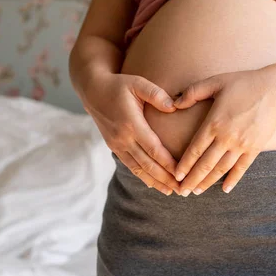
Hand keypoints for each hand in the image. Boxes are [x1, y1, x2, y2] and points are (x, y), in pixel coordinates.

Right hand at [82, 72, 180, 195]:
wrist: (93, 91)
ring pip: (138, 169)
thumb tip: (174, 107)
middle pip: (147, 164)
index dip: (168, 163)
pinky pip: (130, 166)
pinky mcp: (114, 147)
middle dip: (165, 178)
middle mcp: (123, 138)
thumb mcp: (138, 83)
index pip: (153, 149)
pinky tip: (154, 183)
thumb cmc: (119, 85)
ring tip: (171, 191)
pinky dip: (143, 176)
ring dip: (155, 182)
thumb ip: (156, 94)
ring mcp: (117, 144)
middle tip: (182, 189)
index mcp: (131, 124)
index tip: (182, 173)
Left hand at [172, 68, 275, 195]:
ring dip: (208, 183)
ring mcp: (242, 145)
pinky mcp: (255, 148)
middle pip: (205, 165)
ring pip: (221, 170)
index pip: (194, 150)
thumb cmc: (244, 83)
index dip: (184, 165)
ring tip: (197, 192)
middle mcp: (227, 137)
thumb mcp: (216, 82)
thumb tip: (173, 104)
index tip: (175, 176)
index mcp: (214, 123)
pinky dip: (233, 180)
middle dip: (192, 180)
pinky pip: (241, 168)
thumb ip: (192, 92)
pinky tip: (225, 189)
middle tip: (182, 192)